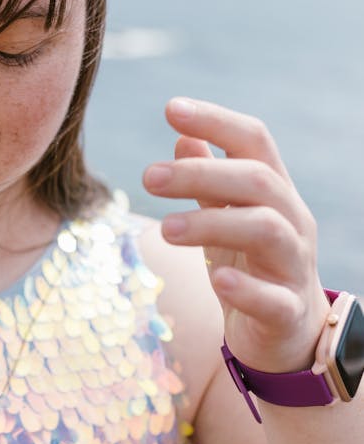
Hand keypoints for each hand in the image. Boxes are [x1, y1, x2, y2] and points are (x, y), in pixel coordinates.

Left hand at [142, 96, 328, 371]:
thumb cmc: (252, 266)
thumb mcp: (226, 218)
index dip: (216, 119)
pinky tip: (218, 279)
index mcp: (274, 192)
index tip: (170, 108)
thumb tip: (182, 135)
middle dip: (202, 173)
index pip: (254, 141)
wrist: (287, 335)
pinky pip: (274, 298)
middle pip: (257, 180)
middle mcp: (291, 221)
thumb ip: (208, 181)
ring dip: (212, 223)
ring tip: (164, 229)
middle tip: (149, 177)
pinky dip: (246, 287)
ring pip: (267, 230)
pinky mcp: (288, 311)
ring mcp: (294, 266)